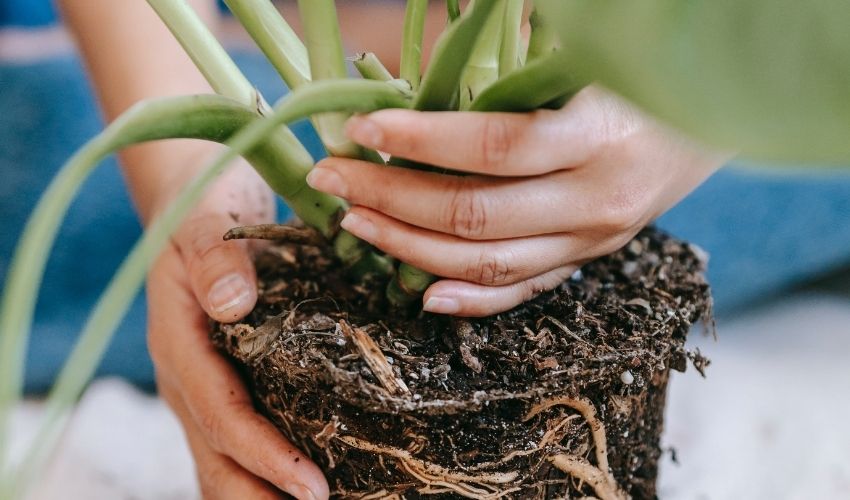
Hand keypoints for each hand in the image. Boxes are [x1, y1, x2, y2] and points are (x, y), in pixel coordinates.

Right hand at [146, 153, 327, 499]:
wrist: (193, 196)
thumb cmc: (204, 204)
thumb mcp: (205, 218)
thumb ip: (217, 256)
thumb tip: (232, 303)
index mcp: (180, 341)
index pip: (221, 413)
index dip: (262, 454)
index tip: (309, 485)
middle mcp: (188, 373)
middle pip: (216, 456)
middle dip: (261, 493)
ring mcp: (203, 380)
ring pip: (223, 455)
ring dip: (261, 489)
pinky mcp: (224, 376)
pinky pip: (238, 433)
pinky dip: (267, 464)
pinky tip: (308, 476)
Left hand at [307, 86, 724, 316]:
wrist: (712, 117)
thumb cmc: (640, 73)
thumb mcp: (587, 57)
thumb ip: (515, 66)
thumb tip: (427, 58)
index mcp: (599, 137)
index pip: (493, 147)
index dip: (420, 139)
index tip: (362, 126)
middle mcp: (597, 199)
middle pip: (475, 213)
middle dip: (390, 197)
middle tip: (333, 178)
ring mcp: (593, 239)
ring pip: (487, 262)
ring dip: (409, 246)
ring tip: (354, 224)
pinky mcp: (588, 259)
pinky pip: (524, 291)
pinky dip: (471, 300)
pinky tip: (421, 293)